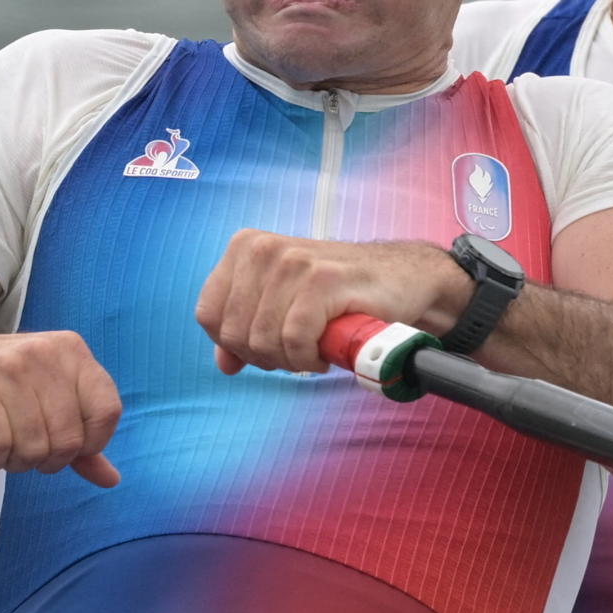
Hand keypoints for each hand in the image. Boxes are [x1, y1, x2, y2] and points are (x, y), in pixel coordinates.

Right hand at [0, 331, 122, 486]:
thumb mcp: (42, 401)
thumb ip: (79, 439)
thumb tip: (110, 478)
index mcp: (70, 351)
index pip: (106, 412)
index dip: (88, 445)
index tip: (60, 447)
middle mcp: (42, 352)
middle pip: (69, 439)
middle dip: (44, 460)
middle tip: (20, 451)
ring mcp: (6, 365)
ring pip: (33, 445)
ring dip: (13, 461)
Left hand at [195, 233, 469, 375]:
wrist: (404, 280)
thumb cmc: (342, 295)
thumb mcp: (284, 307)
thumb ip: (248, 332)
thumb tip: (224, 364)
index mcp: (245, 248)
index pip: (208, 316)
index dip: (237, 345)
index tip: (270, 346)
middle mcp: (263, 248)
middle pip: (234, 334)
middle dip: (266, 356)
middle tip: (298, 351)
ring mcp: (292, 261)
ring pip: (263, 340)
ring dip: (291, 359)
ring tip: (315, 347)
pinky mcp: (322, 279)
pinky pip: (294, 340)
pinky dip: (309, 358)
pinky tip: (326, 352)